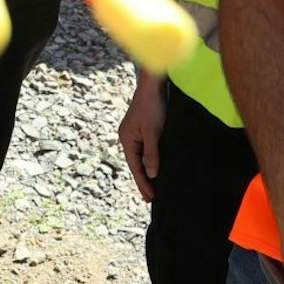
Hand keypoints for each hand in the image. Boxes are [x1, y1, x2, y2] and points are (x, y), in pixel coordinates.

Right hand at [117, 71, 165, 201]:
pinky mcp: (143, 128)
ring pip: (140, 156)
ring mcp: (134, 133)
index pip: (135, 167)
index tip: (150, 198)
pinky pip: (145, 149)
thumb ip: (151, 153)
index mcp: (127, 140)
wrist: (153, 85)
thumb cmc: (152, 107)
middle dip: (143, 180)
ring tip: (154, 186)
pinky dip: (150, 159)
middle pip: (135, 164)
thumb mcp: (153, 132)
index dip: (143, 183)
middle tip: (151, 198)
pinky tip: (156, 164)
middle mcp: (128, 138)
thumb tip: (151, 174)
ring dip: (147, 170)